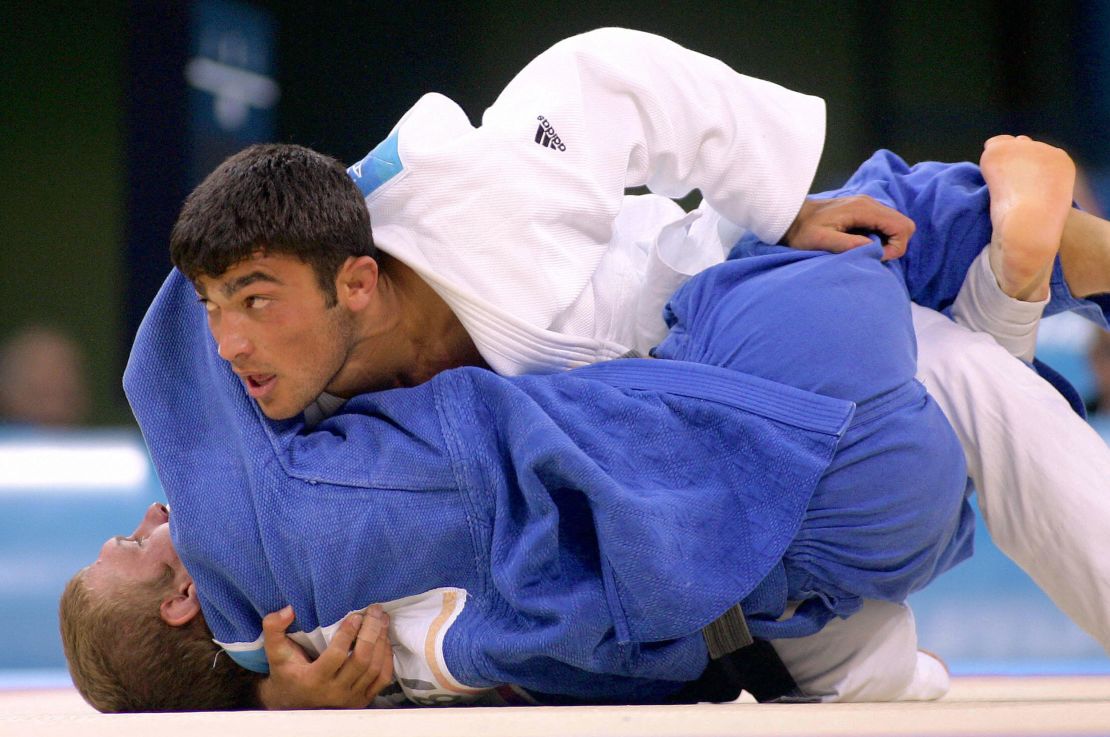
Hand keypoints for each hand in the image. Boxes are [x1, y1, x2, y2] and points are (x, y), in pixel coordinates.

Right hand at [256, 604, 394, 709]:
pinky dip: (387, 658)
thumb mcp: (275, 651)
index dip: (348, 635)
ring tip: (382, 620)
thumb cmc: (286, 671)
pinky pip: (382, 679)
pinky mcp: (362, 699)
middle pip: (361, 660)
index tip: (355, 615)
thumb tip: (288, 609)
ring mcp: (350, 697)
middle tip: (375, 610)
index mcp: (313, 679)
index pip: (336, 656)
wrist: (293, 702)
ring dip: (382, 642)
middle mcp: (334, 691)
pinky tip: (385, 640)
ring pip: (375, 668)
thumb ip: (274, 628)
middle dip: (372, 632)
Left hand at [781, 195, 914, 260]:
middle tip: (875, 256)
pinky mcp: (862, 210)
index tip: (877, 257)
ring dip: (889, 241)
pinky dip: (882, 236)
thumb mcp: (821, 241)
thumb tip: (873, 249)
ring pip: (895, 223)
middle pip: (904, 224)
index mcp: (863, 209)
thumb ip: (847, 244)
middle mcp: (870, 203)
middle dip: (896, 244)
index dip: (897, 246)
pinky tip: (865, 244)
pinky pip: (884, 223)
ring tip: (868, 251)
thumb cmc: (802, 231)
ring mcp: (867, 205)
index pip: (901, 226)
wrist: (790, 217)